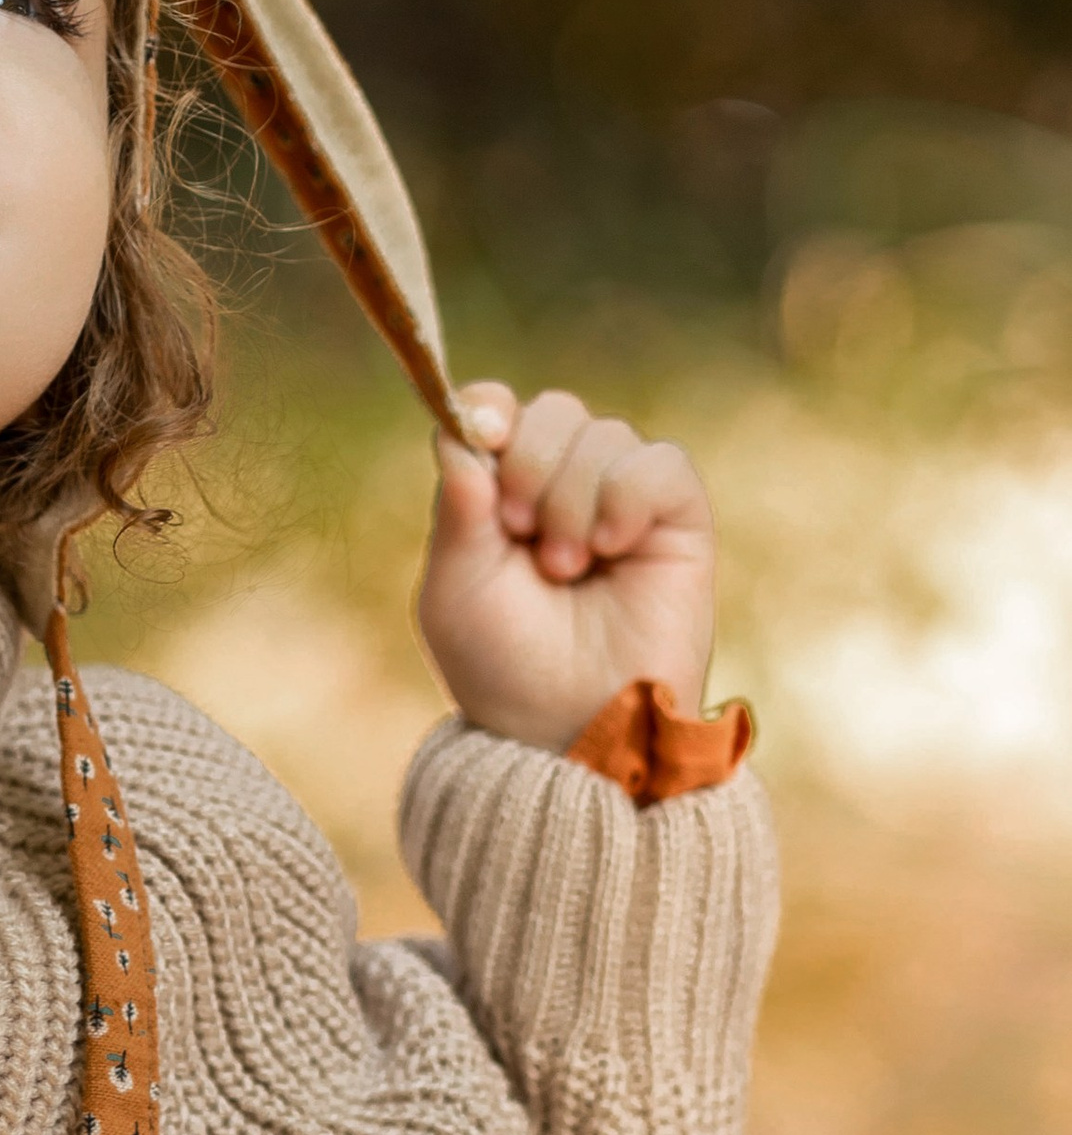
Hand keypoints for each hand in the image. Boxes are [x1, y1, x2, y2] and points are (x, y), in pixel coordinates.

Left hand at [415, 381, 717, 750]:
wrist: (571, 726)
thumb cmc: (504, 667)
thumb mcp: (455, 586)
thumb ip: (458, 503)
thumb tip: (467, 418)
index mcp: (502, 497)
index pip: (498, 410)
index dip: (489, 408)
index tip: (481, 434)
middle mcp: (565, 489)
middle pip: (552, 411)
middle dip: (528, 461)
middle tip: (520, 532)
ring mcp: (623, 501)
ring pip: (604, 433)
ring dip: (572, 499)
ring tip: (566, 570)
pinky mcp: (678, 520)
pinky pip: (659, 461)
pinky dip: (626, 496)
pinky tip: (611, 549)